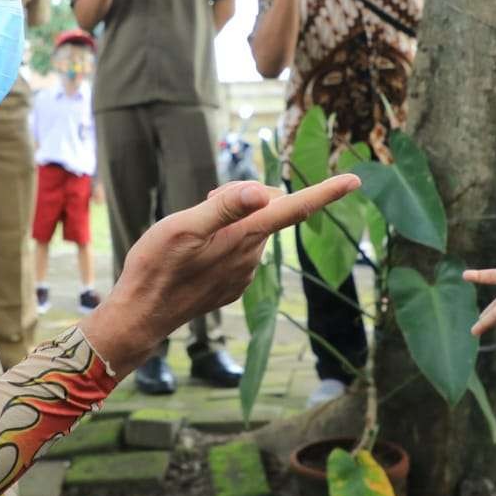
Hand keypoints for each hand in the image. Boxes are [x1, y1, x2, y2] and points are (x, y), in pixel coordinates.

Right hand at [85, 175, 359, 372]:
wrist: (140, 315)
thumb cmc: (156, 266)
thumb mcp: (182, 226)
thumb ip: (224, 208)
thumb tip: (264, 193)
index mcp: (243, 237)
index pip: (292, 209)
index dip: (325, 192)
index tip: (354, 179)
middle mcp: (251, 257)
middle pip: (266, 210)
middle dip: (246, 196)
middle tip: (205, 201)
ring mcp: (243, 275)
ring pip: (252, 230)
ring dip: (233, 220)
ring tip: (193, 232)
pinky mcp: (232, 286)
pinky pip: (239, 252)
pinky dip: (225, 241)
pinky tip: (196, 254)